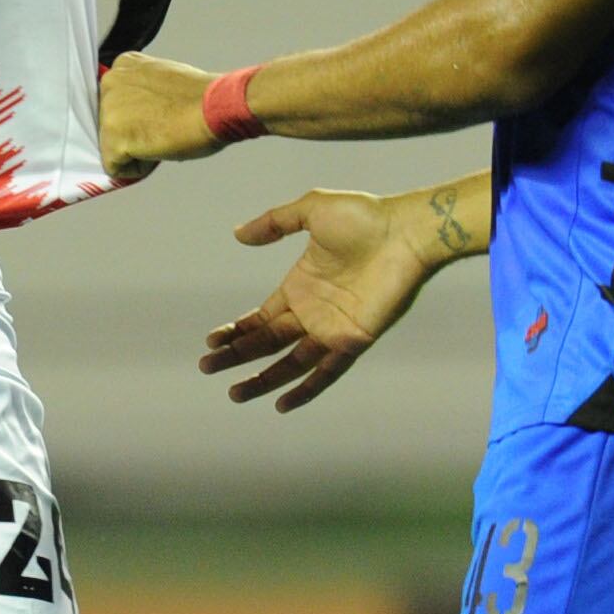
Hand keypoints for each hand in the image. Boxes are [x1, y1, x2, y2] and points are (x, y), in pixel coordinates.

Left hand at [99, 52, 217, 182]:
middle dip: (135, 133)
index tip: (159, 116)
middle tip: (165, 128)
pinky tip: (160, 150)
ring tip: (164, 136)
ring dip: (138, 150)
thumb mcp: (164, 78)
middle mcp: (110, 83)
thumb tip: (140, 114)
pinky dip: (138, 169)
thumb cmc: (202, 97)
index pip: (117, 102)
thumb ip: (144, 91)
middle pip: (112, 124)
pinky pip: (117, 168)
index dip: (139, 116)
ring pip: (113, 147)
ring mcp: (109, 111)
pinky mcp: (113, 139)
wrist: (216, 106)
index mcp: (123, 65)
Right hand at [199, 184, 477, 411]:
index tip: (211, 341)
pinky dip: (306, 390)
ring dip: (262, 379)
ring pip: (290, 363)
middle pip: (267, 343)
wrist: (406, 231)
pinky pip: (327, 372)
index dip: (236, 331)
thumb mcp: (311, 209)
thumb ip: (275, 222)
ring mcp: (332, 329)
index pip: (260, 318)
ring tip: (234, 393)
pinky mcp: (353, 339)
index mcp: (300, 287)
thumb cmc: (366, 218)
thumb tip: (239, 234)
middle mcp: (313, 312)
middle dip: (236, 356)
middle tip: (207, 368)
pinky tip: (283, 404)